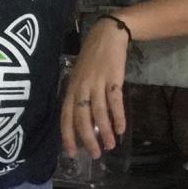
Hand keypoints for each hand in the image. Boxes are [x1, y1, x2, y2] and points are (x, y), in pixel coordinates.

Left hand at [60, 18, 128, 158]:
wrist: (108, 34)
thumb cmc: (93, 57)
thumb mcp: (79, 76)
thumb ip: (78, 95)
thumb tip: (81, 120)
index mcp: (71, 88)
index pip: (65, 116)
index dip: (68, 136)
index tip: (72, 153)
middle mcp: (81, 87)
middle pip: (82, 117)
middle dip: (88, 138)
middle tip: (96, 154)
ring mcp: (97, 82)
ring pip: (98, 112)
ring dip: (105, 131)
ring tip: (111, 145)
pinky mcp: (113, 78)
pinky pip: (115, 101)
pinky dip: (118, 116)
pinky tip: (122, 128)